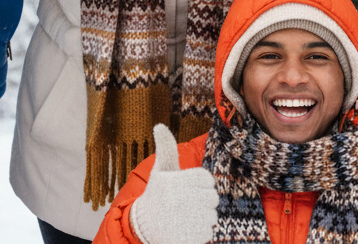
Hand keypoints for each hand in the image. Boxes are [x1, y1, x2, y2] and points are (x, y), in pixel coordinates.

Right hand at [130, 124, 218, 243]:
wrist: (144, 226)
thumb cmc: (156, 194)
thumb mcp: (160, 171)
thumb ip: (165, 148)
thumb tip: (159, 125)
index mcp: (177, 181)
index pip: (207, 180)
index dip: (199, 184)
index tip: (186, 188)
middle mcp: (182, 200)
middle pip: (213, 197)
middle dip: (202, 200)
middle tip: (186, 203)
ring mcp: (187, 220)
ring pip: (212, 215)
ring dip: (202, 216)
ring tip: (184, 216)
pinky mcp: (190, 237)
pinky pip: (208, 231)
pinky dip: (200, 231)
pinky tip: (185, 228)